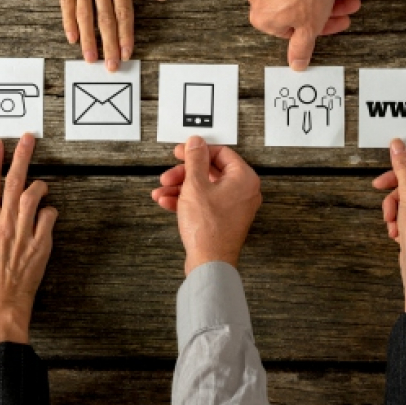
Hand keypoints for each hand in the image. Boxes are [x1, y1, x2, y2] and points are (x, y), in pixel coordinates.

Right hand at [0, 134, 57, 350]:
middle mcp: (4, 224)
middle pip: (14, 183)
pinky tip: (45, 212)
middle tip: (28, 138)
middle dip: (21, 157)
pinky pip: (49, 217)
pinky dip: (49, 210)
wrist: (3, 301)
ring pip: (34, 197)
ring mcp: (24, 233)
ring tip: (39, 184)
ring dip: (38, 185)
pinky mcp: (42, 242)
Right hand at [59, 0, 165, 71]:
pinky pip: (66, 1)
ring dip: (88, 39)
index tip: (128, 52)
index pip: (124, 12)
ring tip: (90, 59)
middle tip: (111, 66)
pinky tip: (72, 35)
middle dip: (108, 45)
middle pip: (104, 20)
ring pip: (83, 15)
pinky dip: (68, 20)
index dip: (125, 35)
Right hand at [152, 136, 261, 274]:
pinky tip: (166, 202)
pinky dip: (186, 200)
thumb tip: (195, 141)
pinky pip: (205, 202)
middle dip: (184, 173)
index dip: (197, 151)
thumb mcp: (195, 185)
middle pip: (210, 171)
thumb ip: (195, 159)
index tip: (180, 152)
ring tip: (161, 191)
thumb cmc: (208, 227)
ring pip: (204, 187)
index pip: (221, 153)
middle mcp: (243, 191)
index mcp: (244, 178)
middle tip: (168, 175)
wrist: (209, 263)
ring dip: (180, 187)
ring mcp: (234, 206)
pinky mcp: (224, 219)